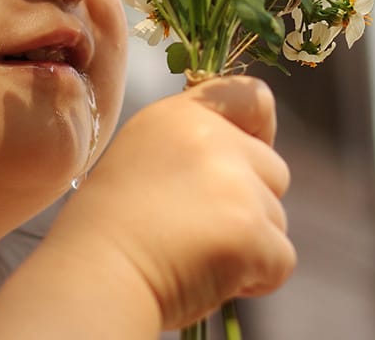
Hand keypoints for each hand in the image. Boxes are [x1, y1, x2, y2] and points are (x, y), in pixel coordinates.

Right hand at [47, 75, 295, 329]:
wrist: (94, 278)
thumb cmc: (108, 232)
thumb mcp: (141, 160)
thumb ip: (190, 151)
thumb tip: (237, 171)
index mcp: (179, 116)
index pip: (252, 96)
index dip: (261, 131)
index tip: (243, 164)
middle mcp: (211, 138)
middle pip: (273, 169)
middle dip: (252, 205)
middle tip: (200, 231)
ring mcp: (234, 183)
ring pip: (276, 218)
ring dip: (250, 244)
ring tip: (194, 257)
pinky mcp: (250, 229)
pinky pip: (281, 259)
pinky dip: (256, 278)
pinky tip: (209, 278)